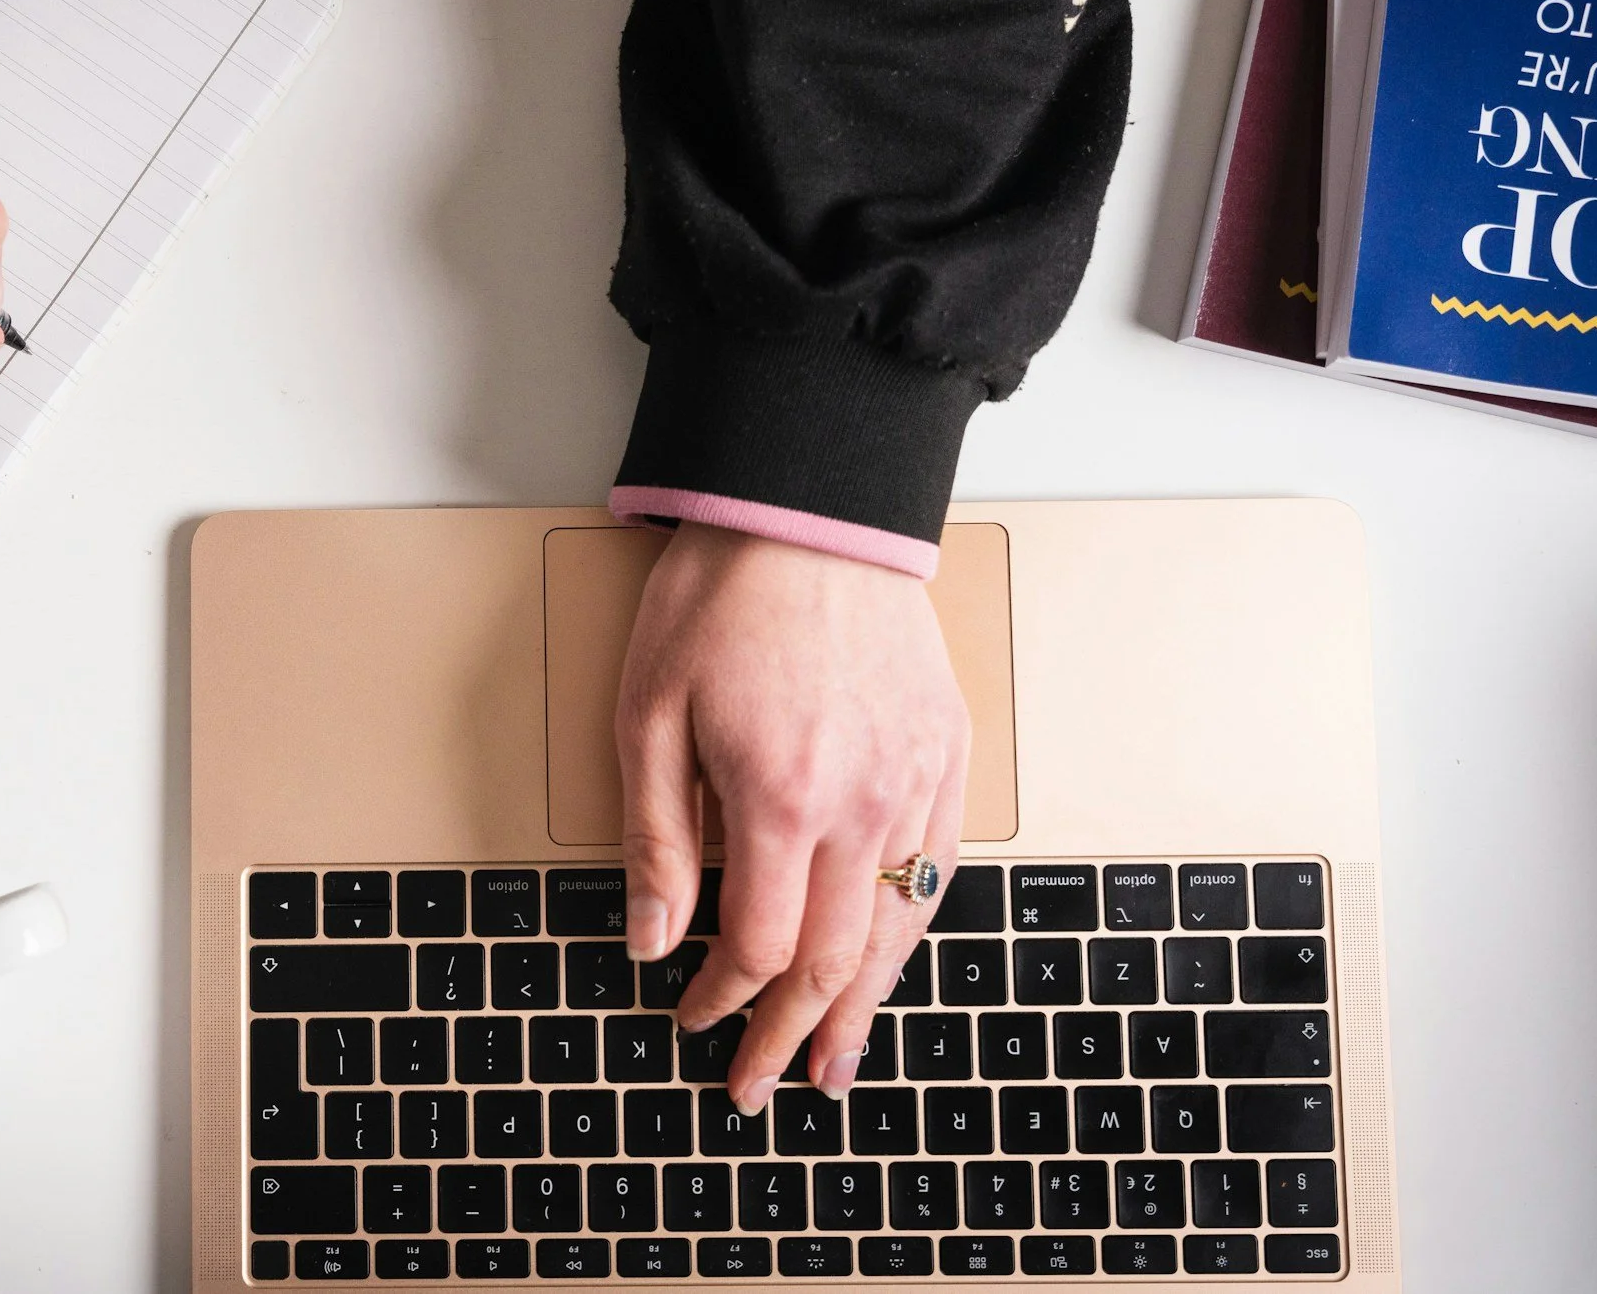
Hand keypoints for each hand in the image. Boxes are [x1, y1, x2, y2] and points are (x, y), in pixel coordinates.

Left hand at [616, 523, 969, 1112]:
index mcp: (782, 798)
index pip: (758, 945)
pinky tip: (886, 963)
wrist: (812, 508)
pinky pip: (935, 872)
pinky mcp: (947, 753)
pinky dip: (908, 934)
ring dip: (862, 1009)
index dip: (722, 999)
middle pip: (834, 959)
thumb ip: (655, 838)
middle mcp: (864, 804)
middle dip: (790, 1034)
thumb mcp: (649, 714)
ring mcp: (917, 781)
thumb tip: (651, 940)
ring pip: (896, 930)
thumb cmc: (719, 599)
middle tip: (757, 1087)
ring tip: (833, 1066)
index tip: (688, 1017)